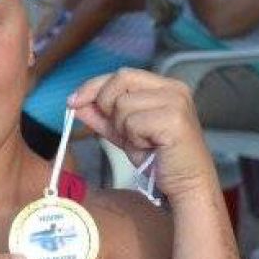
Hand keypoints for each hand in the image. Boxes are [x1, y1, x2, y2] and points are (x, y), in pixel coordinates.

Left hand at [67, 69, 217, 200]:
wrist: (185, 184)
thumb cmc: (158, 159)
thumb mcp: (124, 133)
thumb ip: (102, 116)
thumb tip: (76, 103)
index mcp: (163, 86)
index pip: (121, 74)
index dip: (93, 86)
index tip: (73, 101)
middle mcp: (173, 89)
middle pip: (120, 79)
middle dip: (107, 105)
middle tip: (119, 130)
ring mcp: (176, 102)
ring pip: (123, 104)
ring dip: (123, 128)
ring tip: (142, 142)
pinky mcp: (175, 120)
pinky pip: (133, 122)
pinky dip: (134, 139)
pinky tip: (150, 147)